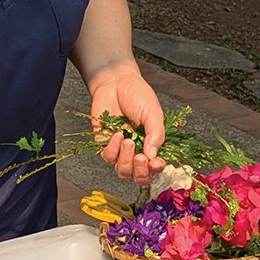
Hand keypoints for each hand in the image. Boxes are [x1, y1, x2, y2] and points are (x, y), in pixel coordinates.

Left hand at [90, 66, 165, 185]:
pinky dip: (112, 148)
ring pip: (122, 171)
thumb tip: (152, 156)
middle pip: (138, 177)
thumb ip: (156, 135)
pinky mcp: (104, 144)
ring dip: (126, 160)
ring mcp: (119, 150)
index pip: (154, 168)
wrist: (116, 81)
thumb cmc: (138, 95)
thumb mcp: (153, 113)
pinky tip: (118, 134)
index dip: (155, 170)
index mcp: (151, 146)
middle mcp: (136, 151)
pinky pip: (107, 157)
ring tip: (128, 141)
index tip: (156, 162)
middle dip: (140, 172)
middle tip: (141, 158)